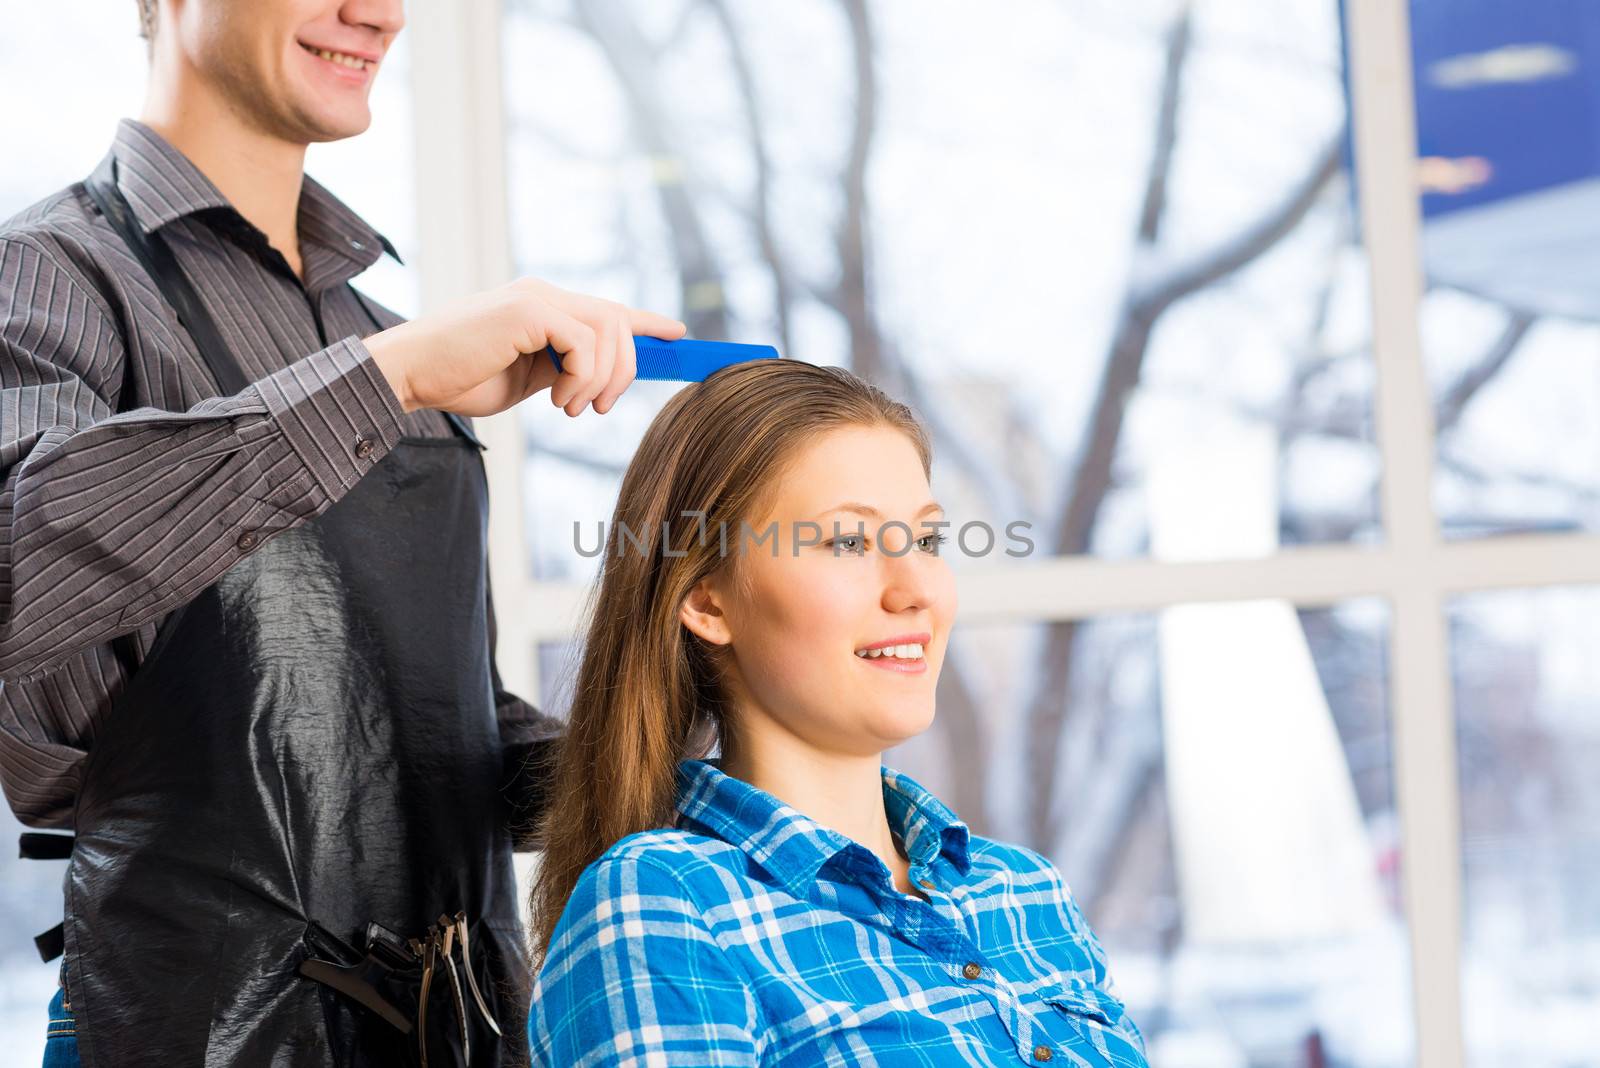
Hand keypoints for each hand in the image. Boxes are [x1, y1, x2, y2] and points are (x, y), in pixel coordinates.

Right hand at [363, 278, 686, 417]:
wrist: (410, 375)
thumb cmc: (459, 379)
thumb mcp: (525, 377)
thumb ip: (560, 369)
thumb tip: (596, 380)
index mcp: (543, 308)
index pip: (607, 310)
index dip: (646, 322)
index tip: (677, 335)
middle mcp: (543, 294)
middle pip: (617, 320)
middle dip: (624, 370)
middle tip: (599, 409)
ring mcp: (535, 298)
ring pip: (607, 330)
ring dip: (601, 379)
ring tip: (572, 408)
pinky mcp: (527, 310)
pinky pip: (583, 343)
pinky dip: (581, 377)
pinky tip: (557, 400)